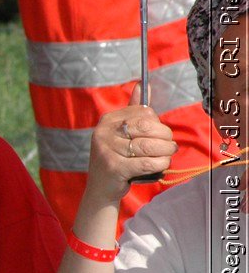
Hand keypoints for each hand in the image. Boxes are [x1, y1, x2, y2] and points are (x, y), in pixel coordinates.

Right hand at [86, 88, 175, 203]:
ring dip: (165, 153)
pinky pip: (147, 163)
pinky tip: (160, 166)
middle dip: (165, 138)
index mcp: (108, 120)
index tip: (158, 135)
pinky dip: (160, 165)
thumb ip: (133, 111)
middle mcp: (104, 133)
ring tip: (166, 157)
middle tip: (170, 147)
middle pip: (147, 127)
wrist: (101, 188)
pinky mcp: (114, 167)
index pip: (143, 113)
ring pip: (150, 146)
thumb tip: (142, 84)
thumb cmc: (118, 158)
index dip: (158, 124)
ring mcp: (107, 150)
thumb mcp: (122, 133)